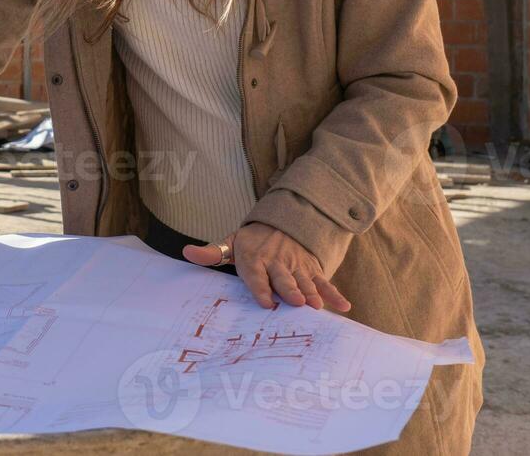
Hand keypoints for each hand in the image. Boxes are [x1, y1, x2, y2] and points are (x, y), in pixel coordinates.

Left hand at [184, 223, 351, 311]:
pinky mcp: (311, 268)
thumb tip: (186, 252)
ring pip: (304, 280)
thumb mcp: (231, 243)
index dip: (260, 287)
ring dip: (311, 292)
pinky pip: (323, 281)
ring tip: (316, 305)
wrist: (281, 222)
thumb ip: (211, 252)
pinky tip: (344, 307)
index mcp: (254, 257)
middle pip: (283, 278)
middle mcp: (276, 261)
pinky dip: (334, 293)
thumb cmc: (251, 241)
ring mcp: (296, 265)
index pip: (255, 274)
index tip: (265, 301)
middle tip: (296, 302)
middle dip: (289, 289)